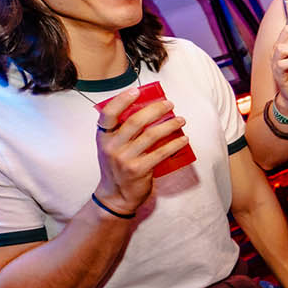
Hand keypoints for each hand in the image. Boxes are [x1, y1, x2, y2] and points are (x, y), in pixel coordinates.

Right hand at [92, 87, 189, 215]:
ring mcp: (125, 159)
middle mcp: (112, 147)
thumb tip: (147, 110)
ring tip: (181, 119)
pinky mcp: (139, 170)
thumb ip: (122, 131)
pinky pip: (161, 153)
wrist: (116, 196)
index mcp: (103, 137)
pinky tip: (184, 139)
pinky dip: (175, 144)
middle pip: (135, 121)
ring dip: (169, 125)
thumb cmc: (116, 166)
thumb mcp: (111, 147)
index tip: (136, 91)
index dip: (121, 100)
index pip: (107, 114)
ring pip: (151, 135)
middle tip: (170, 104)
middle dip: (156, 109)